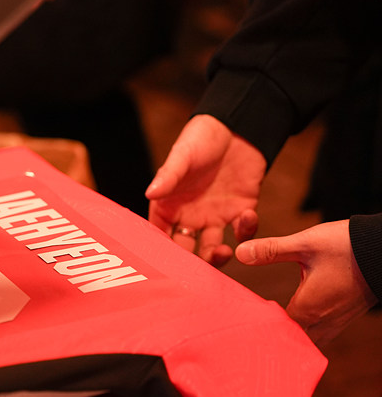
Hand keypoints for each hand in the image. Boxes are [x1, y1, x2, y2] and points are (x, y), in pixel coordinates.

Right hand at [146, 115, 265, 265]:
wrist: (237, 128)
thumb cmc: (201, 138)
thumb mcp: (182, 156)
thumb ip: (168, 176)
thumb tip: (150, 192)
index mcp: (169, 205)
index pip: (160, 234)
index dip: (161, 250)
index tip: (165, 264)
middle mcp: (189, 215)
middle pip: (185, 249)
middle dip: (190, 262)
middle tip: (196, 269)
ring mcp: (215, 216)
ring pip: (212, 248)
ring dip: (216, 256)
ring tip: (221, 251)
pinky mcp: (240, 211)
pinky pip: (242, 232)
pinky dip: (246, 231)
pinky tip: (247, 217)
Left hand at [237, 220, 377, 344]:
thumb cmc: (347, 247)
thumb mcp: (304, 244)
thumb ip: (271, 250)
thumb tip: (240, 252)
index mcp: (307, 310)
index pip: (273, 332)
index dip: (255, 329)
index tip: (239, 324)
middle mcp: (322, 323)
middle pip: (289, 342)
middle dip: (270, 337)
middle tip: (248, 330)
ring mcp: (336, 322)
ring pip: (306, 340)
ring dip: (288, 336)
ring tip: (267, 328)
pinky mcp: (344, 317)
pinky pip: (319, 334)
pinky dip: (304, 332)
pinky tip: (293, 321)